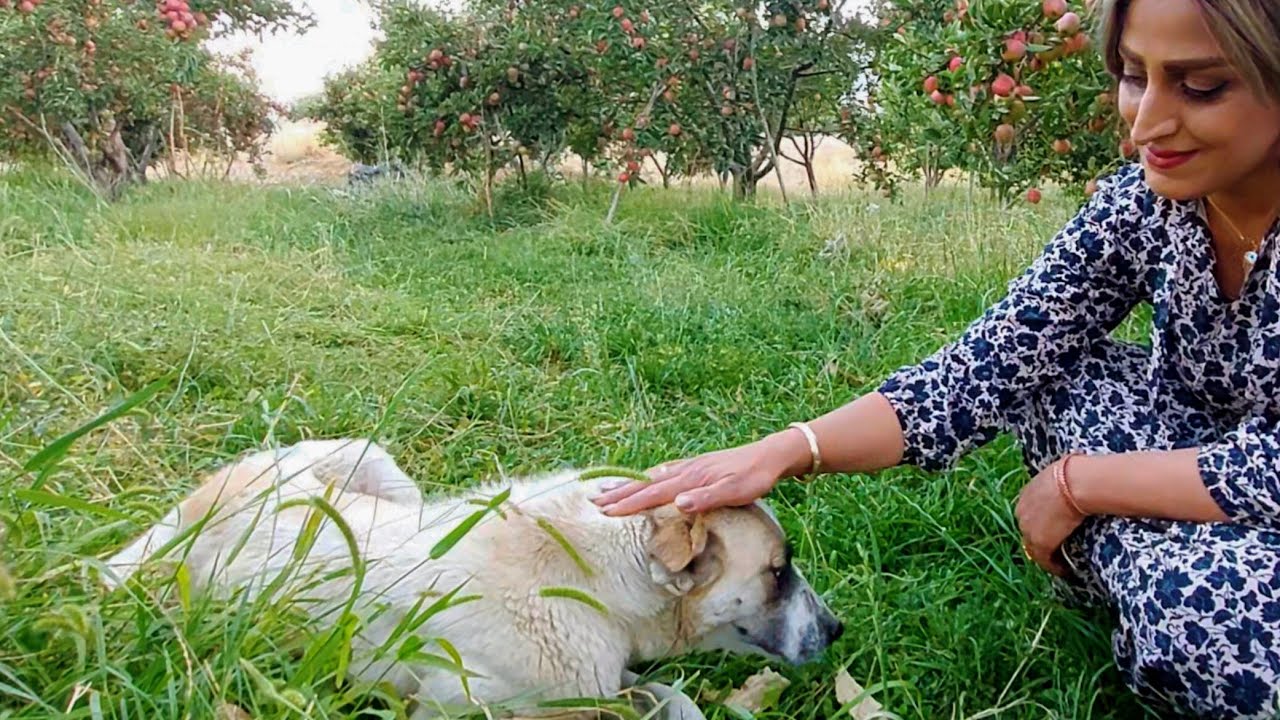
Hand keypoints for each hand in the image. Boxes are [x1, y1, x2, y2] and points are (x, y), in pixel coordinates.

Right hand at [591, 432, 805, 515]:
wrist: (771, 455)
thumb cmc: (755, 477)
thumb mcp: (736, 491)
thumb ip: (707, 498)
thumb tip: (678, 503)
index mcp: (690, 479)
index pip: (652, 494)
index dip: (628, 504)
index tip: (605, 512)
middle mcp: (685, 471)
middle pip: (645, 484)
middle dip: (619, 494)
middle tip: (593, 502)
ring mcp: (690, 466)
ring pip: (651, 477)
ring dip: (628, 485)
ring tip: (607, 490)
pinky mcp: (697, 466)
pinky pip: (664, 472)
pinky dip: (648, 477)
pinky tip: (645, 479)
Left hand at [1014, 456, 1087, 576]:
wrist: (1077, 483)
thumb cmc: (1077, 474)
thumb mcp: (1062, 475)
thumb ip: (1062, 482)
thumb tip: (1080, 477)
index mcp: (1026, 494)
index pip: (1030, 515)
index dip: (1042, 524)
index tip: (1054, 531)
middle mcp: (1022, 512)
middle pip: (1029, 532)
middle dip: (1042, 541)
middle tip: (1058, 551)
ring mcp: (1028, 528)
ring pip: (1035, 548)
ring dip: (1048, 557)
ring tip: (1063, 565)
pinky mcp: (1040, 542)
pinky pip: (1045, 560)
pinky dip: (1055, 567)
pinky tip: (1066, 571)